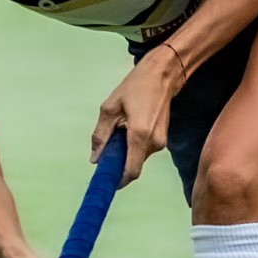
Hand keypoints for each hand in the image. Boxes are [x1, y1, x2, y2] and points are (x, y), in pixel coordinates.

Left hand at [90, 50, 180, 185]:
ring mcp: (161, 142)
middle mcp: (154, 142)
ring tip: (121, 128)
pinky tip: (130, 127)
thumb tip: (95, 159)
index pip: (131, 171)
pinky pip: (143, 150)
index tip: (106, 181)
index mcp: (140, 135)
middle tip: (107, 146)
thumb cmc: (134, 88)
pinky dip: (133, 146)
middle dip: (118, 162)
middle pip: (132, 165)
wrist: (162, 76)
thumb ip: (100, 136)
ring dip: (126, 152)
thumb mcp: (109, 109)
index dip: (117, 180)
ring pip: (137, 158)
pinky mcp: (163, 139)